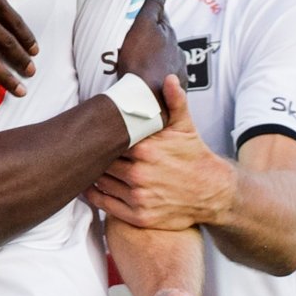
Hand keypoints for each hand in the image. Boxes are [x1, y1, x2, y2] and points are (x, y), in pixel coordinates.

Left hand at [87, 78, 225, 228]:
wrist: (213, 192)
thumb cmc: (193, 155)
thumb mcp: (185, 126)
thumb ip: (174, 101)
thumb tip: (168, 78)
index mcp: (146, 149)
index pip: (109, 140)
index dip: (99, 136)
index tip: (91, 131)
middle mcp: (140, 174)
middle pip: (102, 161)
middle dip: (94, 155)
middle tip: (83, 148)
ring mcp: (139, 197)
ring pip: (101, 182)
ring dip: (91, 173)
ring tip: (83, 164)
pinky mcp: (139, 216)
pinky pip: (106, 205)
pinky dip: (92, 195)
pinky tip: (87, 186)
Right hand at [117, 0, 186, 113]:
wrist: (144, 100)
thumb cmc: (140, 60)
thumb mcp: (143, 25)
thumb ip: (153, 5)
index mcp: (170, 37)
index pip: (162, 21)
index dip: (153, 17)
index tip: (144, 15)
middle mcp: (178, 55)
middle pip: (165, 43)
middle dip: (155, 40)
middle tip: (139, 41)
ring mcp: (176, 76)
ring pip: (166, 63)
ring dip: (157, 61)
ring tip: (141, 63)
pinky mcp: (171, 96)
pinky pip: (164, 83)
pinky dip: (157, 79)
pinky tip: (147, 83)